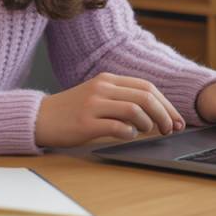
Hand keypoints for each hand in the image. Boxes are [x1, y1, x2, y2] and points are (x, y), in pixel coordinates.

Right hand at [34, 72, 184, 146]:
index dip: (166, 103)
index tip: (176, 119)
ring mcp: (93, 105)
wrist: (39, 117)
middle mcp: (102, 88)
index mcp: (107, 80)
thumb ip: (121, 99)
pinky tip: (129, 136)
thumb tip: (155, 113)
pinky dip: (130, 133)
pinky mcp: (85, 123)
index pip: (147, 87)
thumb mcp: (97, 96)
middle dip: (164, 114)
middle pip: (145, 96)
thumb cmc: (72, 110)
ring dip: (149, 123)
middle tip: (171, 129)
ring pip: (135, 109)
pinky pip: (117, 127)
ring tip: (149, 132)